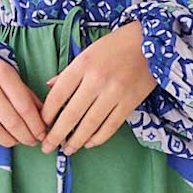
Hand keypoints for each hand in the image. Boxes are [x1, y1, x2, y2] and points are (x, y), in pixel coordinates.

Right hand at [0, 54, 49, 147]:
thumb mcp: (9, 74)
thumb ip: (26, 95)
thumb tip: (43, 119)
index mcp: (2, 72)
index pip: (24, 106)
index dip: (36, 125)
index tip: (42, 135)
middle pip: (11, 121)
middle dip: (25, 137)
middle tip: (31, 141)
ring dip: (9, 141)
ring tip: (15, 140)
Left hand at [39, 21, 154, 154]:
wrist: (150, 42)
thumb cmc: (115, 46)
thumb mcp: (87, 53)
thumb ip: (69, 72)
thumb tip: (49, 87)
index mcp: (83, 65)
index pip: (58, 94)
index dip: (47, 114)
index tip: (42, 125)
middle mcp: (97, 80)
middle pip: (71, 114)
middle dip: (57, 134)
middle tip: (47, 148)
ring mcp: (114, 93)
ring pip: (90, 124)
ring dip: (76, 140)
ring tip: (67, 150)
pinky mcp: (130, 102)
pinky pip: (111, 125)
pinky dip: (98, 137)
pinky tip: (88, 143)